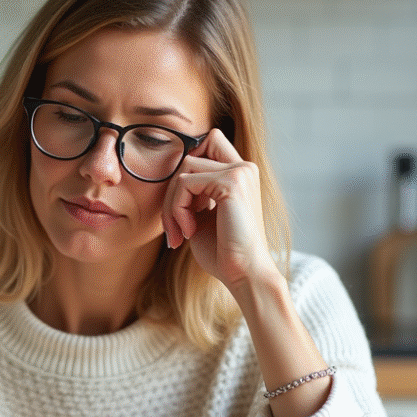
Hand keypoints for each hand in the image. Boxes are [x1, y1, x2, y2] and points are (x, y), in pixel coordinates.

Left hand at [161, 128, 276, 289]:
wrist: (243, 273)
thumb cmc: (222, 251)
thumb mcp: (203, 215)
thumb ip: (193, 193)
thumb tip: (173, 177)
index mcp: (240, 174)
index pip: (208, 143)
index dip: (186, 169)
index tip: (182, 208)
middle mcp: (244, 168)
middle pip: (190, 155)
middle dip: (173, 189)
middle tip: (174, 224)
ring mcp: (240, 172)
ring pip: (183, 169)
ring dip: (172, 203)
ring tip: (180, 231)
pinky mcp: (231, 182)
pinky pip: (184, 183)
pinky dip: (177, 209)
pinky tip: (188, 231)